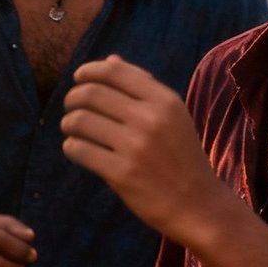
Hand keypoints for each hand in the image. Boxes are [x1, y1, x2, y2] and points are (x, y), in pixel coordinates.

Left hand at [62, 55, 232, 242]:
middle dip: (72, 98)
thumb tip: (110, 60)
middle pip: (91, 94)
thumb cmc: (182, 157)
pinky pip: (79, 150)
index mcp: (164, 100)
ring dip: (68, 123)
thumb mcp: (173, 116)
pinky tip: (76, 149)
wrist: (199, 206)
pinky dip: (71, 147)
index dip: (88, 71)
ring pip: (80, 121)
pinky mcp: (122, 174)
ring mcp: (135, 147)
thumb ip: (142, 86)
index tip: (79, 79)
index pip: (113, 72)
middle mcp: (149, 119)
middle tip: (70, 107)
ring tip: (71, 128)